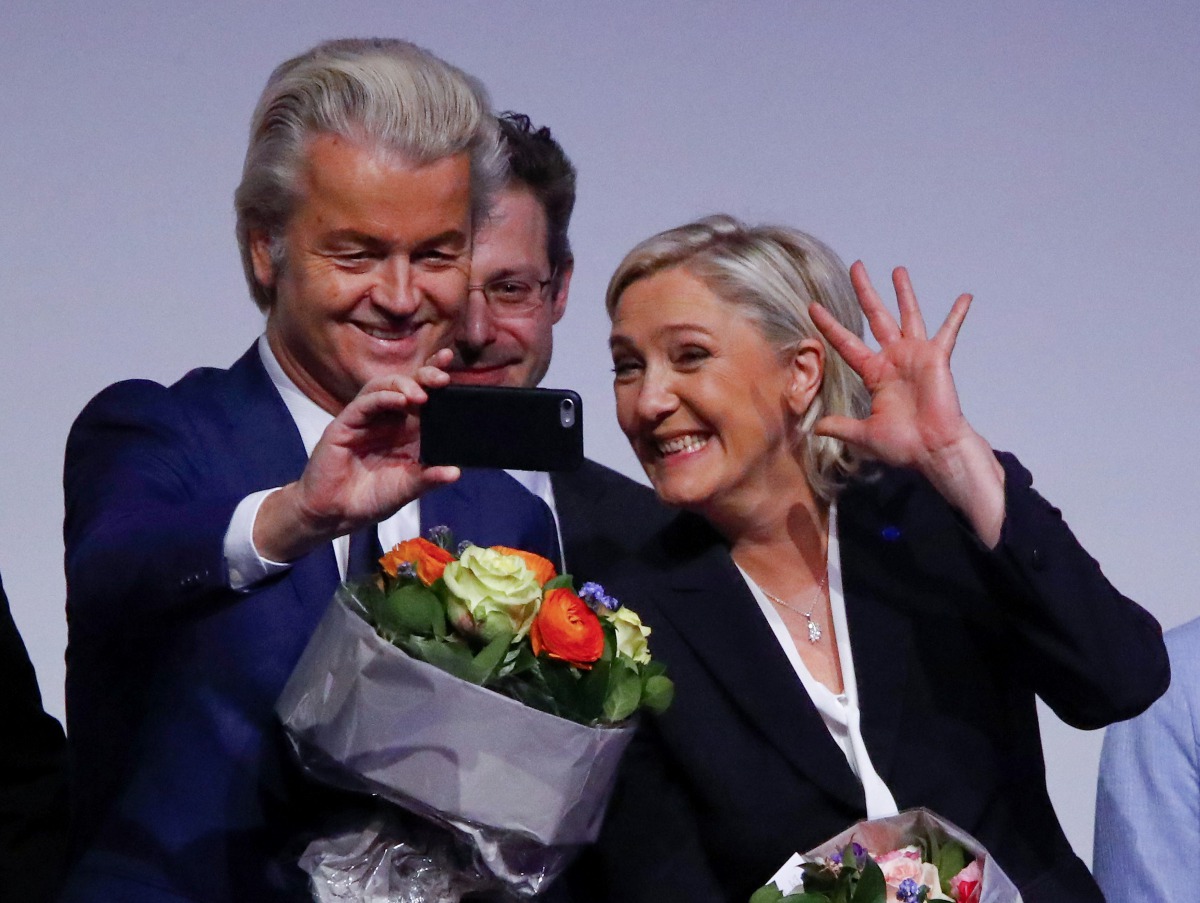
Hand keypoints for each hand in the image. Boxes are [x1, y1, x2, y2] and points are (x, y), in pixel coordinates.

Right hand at [254, 350, 459, 561]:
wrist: (336, 514)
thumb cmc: (371, 498)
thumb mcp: (406, 489)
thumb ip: (428, 479)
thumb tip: (455, 472)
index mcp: (407, 429)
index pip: (425, 395)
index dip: (436, 377)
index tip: (453, 363)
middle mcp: (388, 419)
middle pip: (407, 384)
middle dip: (425, 374)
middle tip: (443, 378)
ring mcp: (367, 418)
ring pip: (385, 386)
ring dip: (405, 384)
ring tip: (422, 395)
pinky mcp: (346, 423)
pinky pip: (365, 403)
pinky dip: (383, 398)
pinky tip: (400, 401)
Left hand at [809, 262, 1004, 545]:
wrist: (932, 450)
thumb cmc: (903, 444)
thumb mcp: (864, 434)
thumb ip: (841, 426)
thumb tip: (815, 429)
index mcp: (874, 373)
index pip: (846, 343)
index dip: (830, 325)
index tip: (813, 306)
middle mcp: (893, 359)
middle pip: (875, 317)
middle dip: (865, 292)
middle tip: (856, 266)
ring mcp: (916, 356)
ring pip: (907, 315)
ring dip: (903, 292)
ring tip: (897, 269)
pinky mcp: (937, 358)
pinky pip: (948, 332)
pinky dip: (956, 315)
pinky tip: (965, 296)